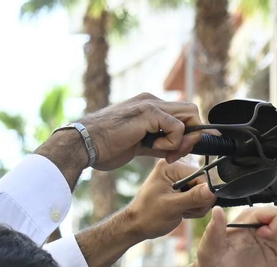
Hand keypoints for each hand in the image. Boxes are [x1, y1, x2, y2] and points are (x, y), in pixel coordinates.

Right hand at [85, 93, 201, 169]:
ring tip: (164, 151)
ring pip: (191, 115)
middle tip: (175, 154)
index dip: (188, 136)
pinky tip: (153, 147)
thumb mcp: (141, 145)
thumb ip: (161, 144)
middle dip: (192, 137)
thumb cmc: (107, 146)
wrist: (84, 145)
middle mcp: (152, 101)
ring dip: (183, 140)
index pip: (184, 115)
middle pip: (192, 112)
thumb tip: (181, 148)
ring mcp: (150, 104)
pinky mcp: (148, 112)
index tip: (175, 154)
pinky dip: (172, 142)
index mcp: (150, 107)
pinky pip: (177, 127)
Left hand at [123, 160, 216, 241]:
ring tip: (182, 211)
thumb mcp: (173, 207)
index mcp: (170, 167)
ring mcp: (178, 178)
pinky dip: (195, 206)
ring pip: (203, 191)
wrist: (138, 224)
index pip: (202, 176)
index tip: (194, 206)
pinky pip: (198, 196)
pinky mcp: (180, 187)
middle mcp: (175, 168)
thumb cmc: (148, 216)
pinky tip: (183, 211)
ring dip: (197, 205)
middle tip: (186, 211)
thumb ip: (194, 197)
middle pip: (204, 183)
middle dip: (200, 201)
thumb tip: (213, 190)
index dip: (204, 193)